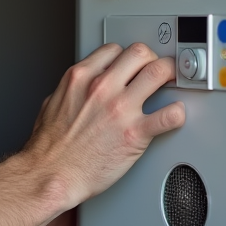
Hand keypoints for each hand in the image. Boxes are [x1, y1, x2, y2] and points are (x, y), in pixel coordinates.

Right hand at [23, 43, 183, 208]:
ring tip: (172, 81)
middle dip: (152, 58)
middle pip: (140, 53)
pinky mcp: (135, 134)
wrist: (51, 175)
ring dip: (169, 74)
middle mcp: (102, 87)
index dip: (126, 56)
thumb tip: (79, 90)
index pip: (114, 50)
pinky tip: (175, 115)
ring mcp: (120, 109)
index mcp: (80, 78)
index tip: (132, 64)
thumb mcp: (50, 104)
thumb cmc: (48, 148)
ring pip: (158, 72)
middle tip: (156, 68)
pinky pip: (168, 116)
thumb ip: (70, 91)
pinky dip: (177, 113)